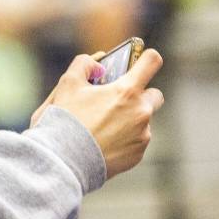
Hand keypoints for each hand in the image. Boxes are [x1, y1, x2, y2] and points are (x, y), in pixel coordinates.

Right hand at [31, 49, 163, 177]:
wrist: (63, 160)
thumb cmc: (65, 121)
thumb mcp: (67, 84)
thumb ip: (83, 65)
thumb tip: (97, 64)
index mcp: (127, 91)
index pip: (151, 62)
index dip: (145, 58)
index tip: (139, 61)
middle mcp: (141, 112)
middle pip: (154, 94)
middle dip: (139, 94)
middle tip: (116, 100)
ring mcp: (142, 135)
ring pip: (143, 120)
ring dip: (129, 119)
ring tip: (102, 127)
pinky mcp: (138, 154)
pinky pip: (137, 141)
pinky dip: (124, 139)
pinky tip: (103, 142)